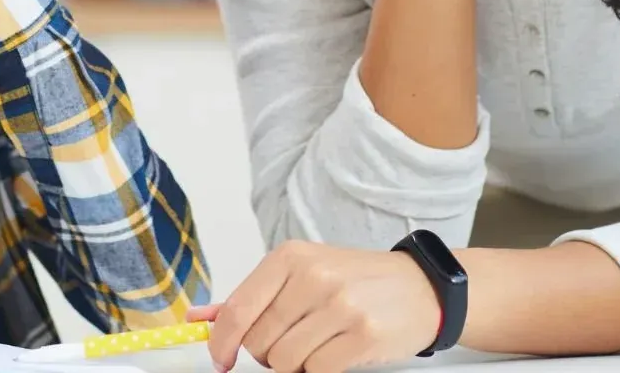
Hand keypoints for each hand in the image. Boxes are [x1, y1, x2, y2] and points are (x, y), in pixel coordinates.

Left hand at [199, 241, 441, 372]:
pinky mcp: (363, 335)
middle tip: (291, 343)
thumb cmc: (356, 281)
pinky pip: (317, 371)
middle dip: (267, 354)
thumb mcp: (303, 273)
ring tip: (318, 345)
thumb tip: (200, 318)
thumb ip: (253, 298)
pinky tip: (336, 351)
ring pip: (285, 361)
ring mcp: (340, 306)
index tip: (220, 359)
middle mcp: (313, 277)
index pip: (239, 309)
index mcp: (291, 257)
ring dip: (295, 364)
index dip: (222, 343)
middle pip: (259, 342)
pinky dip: (320, 369)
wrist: (420, 287)